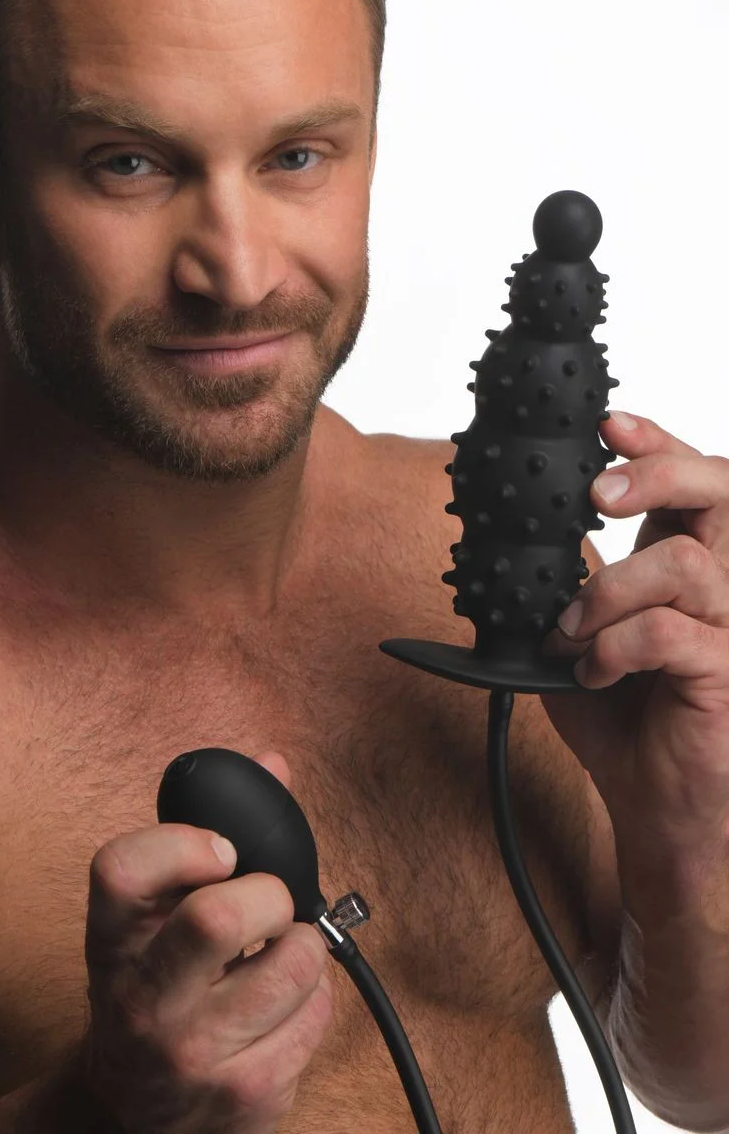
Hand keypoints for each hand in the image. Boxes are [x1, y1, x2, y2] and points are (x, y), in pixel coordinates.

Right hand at [78, 750, 332, 1133]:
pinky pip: (317, 1013)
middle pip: (218, 917)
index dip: (182, 843)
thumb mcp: (154, 917)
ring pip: (292, 962)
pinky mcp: (244, 1095)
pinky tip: (279, 1008)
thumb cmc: (156, 987)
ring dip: (303, 946)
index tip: (222, 850)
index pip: (122, 868)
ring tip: (277, 958)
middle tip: (268, 908)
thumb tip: (273, 762)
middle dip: (270, 896)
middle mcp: (140, 999)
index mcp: (112, 940)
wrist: (134, 1113)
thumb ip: (202, 837)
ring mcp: (190, 1054)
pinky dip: (314, 997)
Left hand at [541, 411, 728, 846]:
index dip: (656, 443)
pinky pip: (669, 632)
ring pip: (682, 561)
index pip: (693, 481)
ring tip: (571, 634)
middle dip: (657, 472)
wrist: (651, 804)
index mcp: (683, 566)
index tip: (607, 424)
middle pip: (722, 490)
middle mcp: (719, 587)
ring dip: (607, 592)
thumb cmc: (620, 721)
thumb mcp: (575, 641)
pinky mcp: (726, 674)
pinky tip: (592, 672)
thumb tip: (522, 544)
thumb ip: (562, 591)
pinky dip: (612, 647)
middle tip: (599, 495)